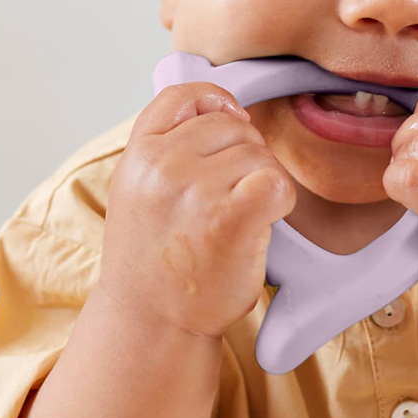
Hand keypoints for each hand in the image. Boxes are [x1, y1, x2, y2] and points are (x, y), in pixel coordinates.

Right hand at [99, 82, 296, 338]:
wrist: (150, 321)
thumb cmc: (153, 255)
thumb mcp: (137, 186)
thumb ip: (166, 142)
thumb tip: (224, 106)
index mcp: (139, 153)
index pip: (184, 95)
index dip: (215, 102)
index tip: (230, 122)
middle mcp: (162, 165)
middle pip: (232, 126)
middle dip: (243, 154)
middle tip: (228, 197)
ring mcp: (195, 189)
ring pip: (259, 154)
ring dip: (261, 181)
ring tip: (237, 217)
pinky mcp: (230, 219)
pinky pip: (277, 182)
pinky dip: (280, 200)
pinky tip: (262, 222)